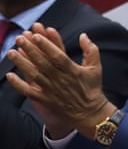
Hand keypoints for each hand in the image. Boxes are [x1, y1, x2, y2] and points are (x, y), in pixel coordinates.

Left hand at [6, 23, 114, 138]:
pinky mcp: (45, 99)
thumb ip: (91, 50)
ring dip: (22, 63)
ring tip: (11, 52)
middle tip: (20, 38)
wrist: (89, 113)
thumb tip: (83, 36)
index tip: (37, 36)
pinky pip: (29, 92)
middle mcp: (60, 79)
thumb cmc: (92, 88)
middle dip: (30, 49)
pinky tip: (10, 75)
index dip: (47, 45)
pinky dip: (19, 84)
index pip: (58, 56)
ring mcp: (51, 90)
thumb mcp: (96, 67)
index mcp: (73, 70)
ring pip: (34, 74)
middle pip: (43, 62)